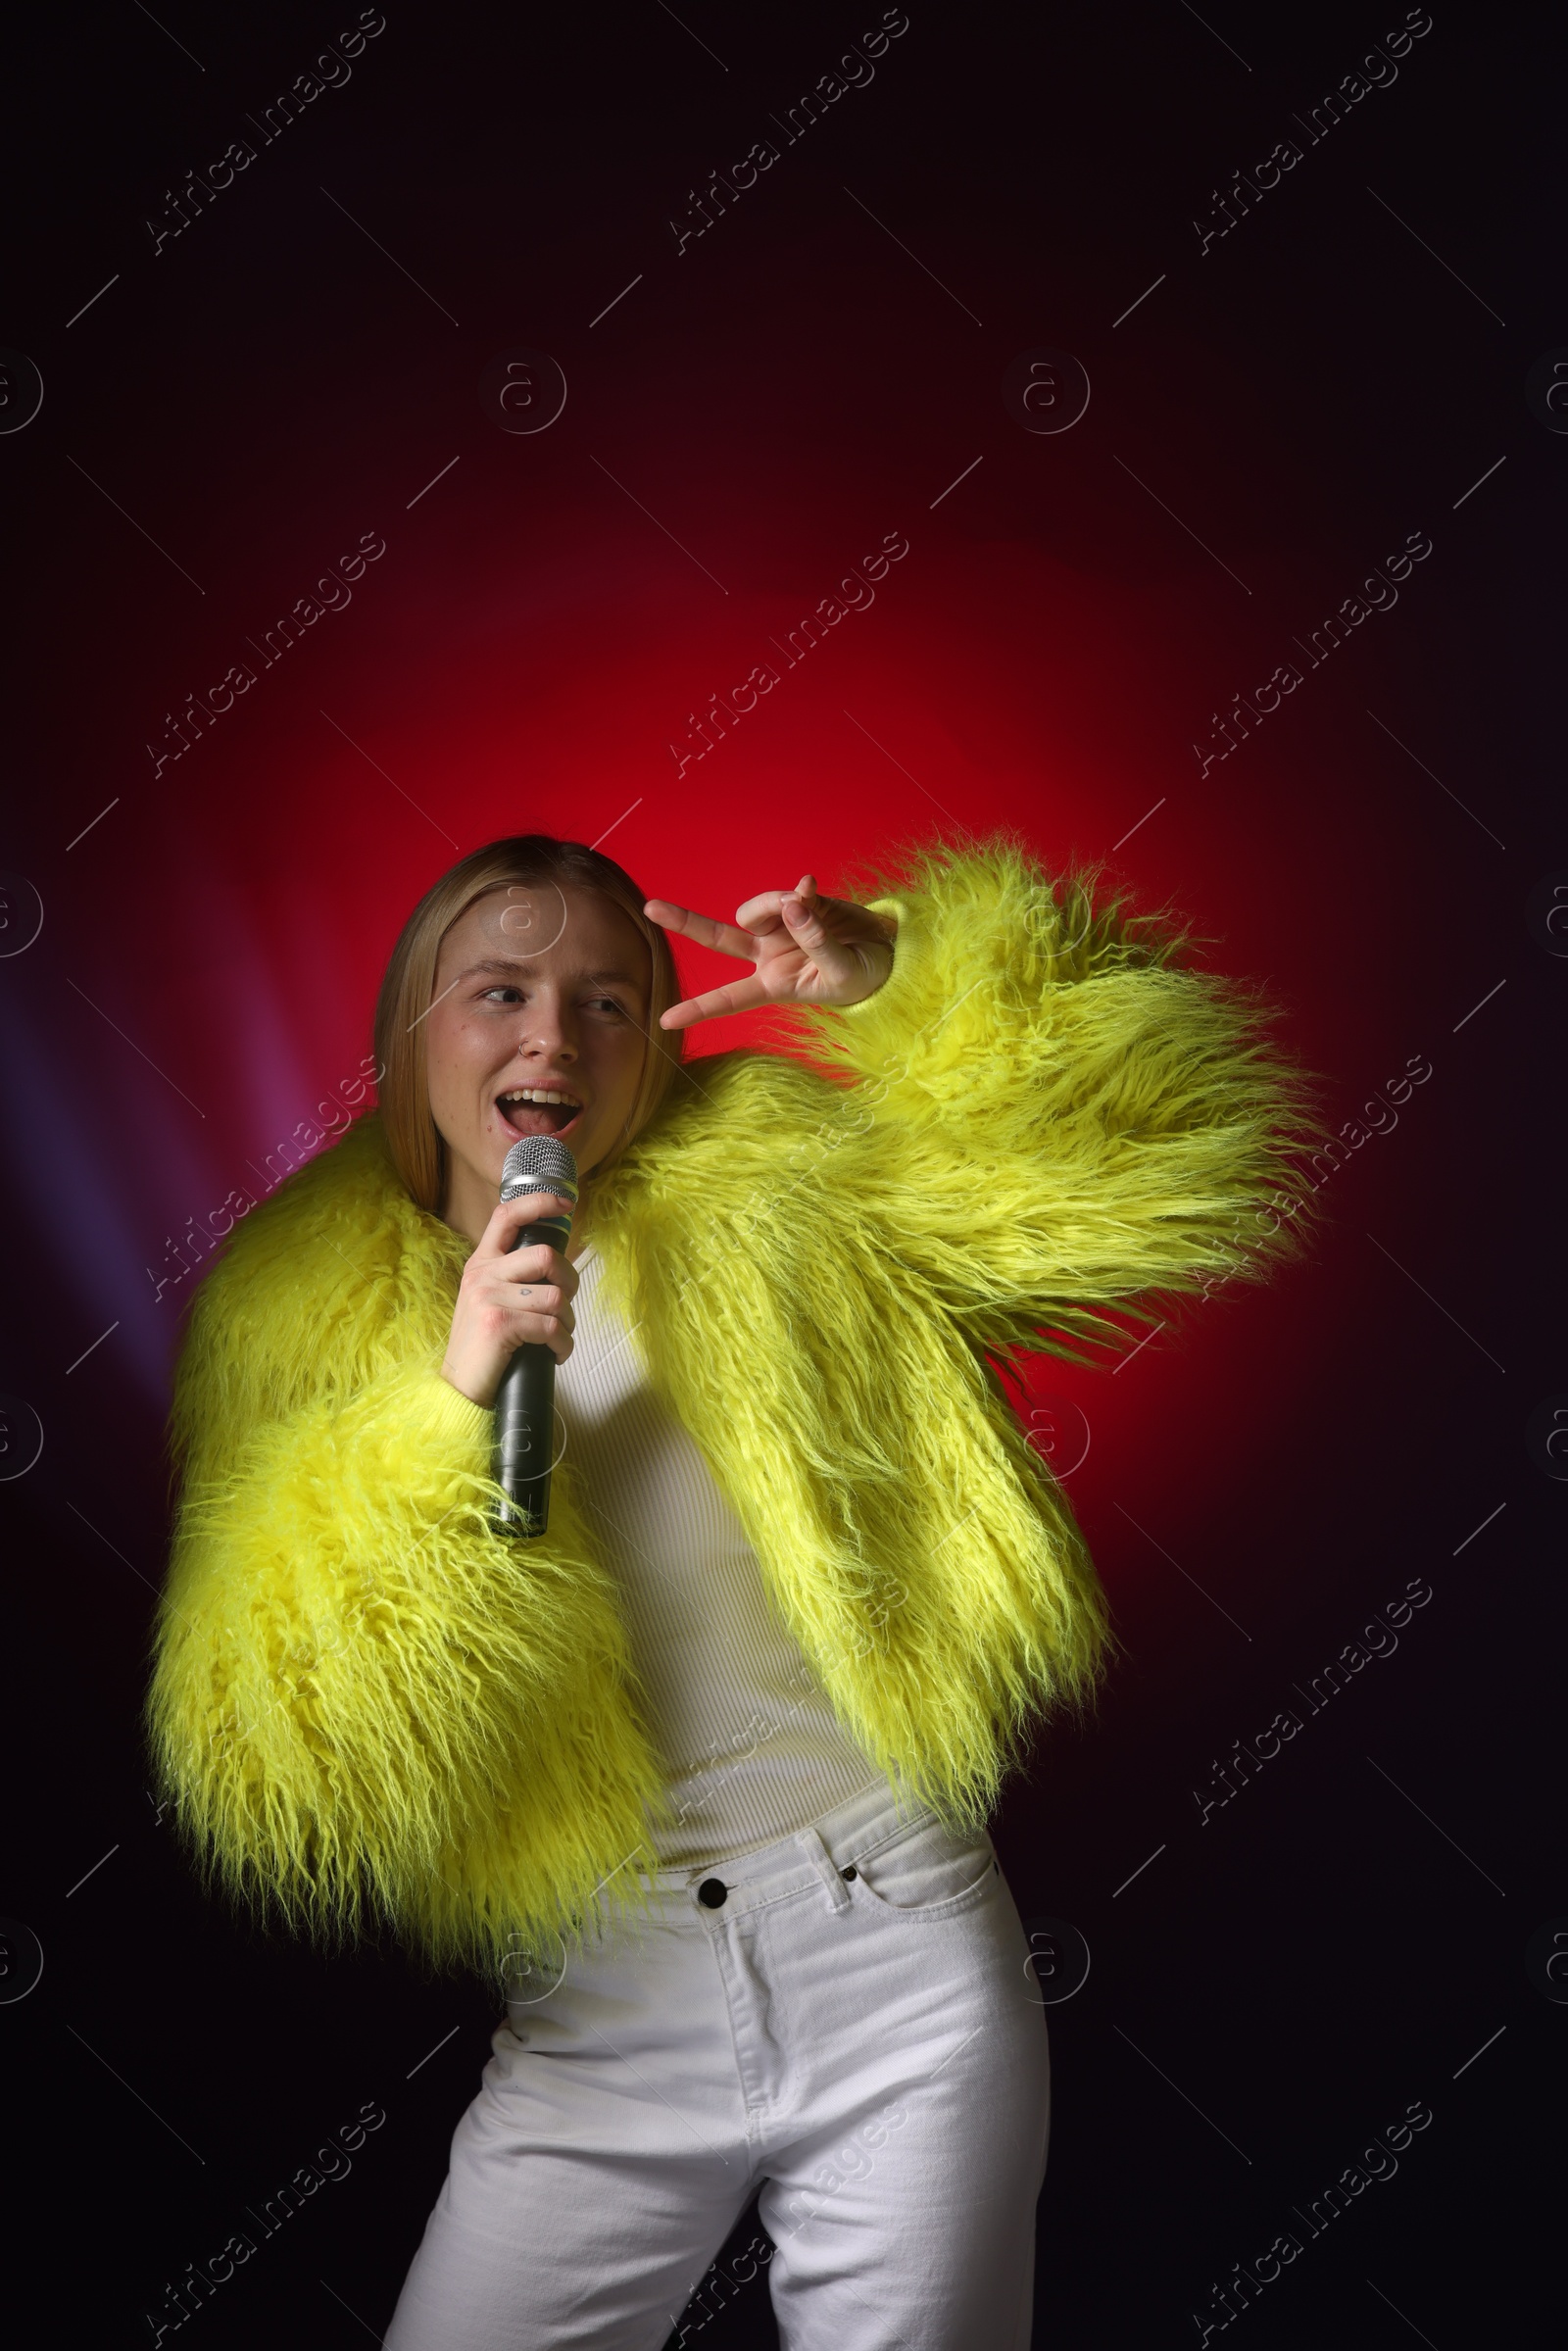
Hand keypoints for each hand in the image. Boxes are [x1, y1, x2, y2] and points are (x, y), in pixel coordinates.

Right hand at [441, 1190, 578, 1407]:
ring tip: (557, 1338)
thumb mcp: (490, 1301)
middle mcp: (482, 1274)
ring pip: (556, 1296)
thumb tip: (556, 1266)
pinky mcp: (500, 1323)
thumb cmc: (485, 1347)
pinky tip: (554, 1355)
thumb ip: (514, 1278)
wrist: (459, 1388)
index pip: (506, 1216)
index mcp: (481, 1263)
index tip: (565, 1203)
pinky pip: (552, 1326)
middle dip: (570, 1282)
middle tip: (566, 1307)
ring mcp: (488, 1297)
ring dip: (568, 1322)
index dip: (538, 1202)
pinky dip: (563, 1345)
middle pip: (546, 1256)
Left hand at [643, 873, 895, 1030]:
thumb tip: (793, 905)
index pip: (729, 998)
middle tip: (651, 907)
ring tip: (808, 907)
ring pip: (755, 908)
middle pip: (718, 939)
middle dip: (685, 922)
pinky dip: (800, 891)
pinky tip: (812, 888)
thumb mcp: (842, 971)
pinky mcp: (797, 904)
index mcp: (773, 985)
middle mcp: (767, 955)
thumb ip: (816, 939)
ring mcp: (779, 928)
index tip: (664, 1020)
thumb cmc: (863, 977)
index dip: (698, 1009)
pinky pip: (788, 891)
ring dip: (775, 903)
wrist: (888, 954)